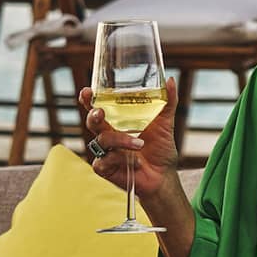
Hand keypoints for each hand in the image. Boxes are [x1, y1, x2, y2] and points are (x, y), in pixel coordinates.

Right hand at [80, 79, 179, 199]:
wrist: (164, 176)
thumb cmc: (161, 150)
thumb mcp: (165, 123)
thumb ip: (167, 101)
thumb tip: (170, 80)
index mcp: (116, 122)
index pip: (96, 107)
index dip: (88, 99)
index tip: (87, 91)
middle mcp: (108, 135)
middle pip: (92, 121)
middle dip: (93, 115)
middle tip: (100, 112)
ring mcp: (105, 152)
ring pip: (102, 140)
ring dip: (120, 140)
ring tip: (140, 144)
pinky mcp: (104, 168)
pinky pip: (104, 160)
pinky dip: (122, 159)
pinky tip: (135, 162)